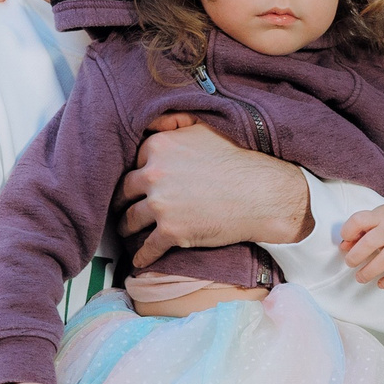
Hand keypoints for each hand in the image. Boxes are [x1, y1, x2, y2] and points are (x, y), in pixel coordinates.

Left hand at [118, 122, 309, 260]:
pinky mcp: (171, 232)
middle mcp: (153, 175)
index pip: (133, 164)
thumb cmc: (237, 159)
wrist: (260, 192)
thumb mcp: (204, 128)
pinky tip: (139, 260)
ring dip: (126, 228)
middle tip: (123, 209)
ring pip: (131, 220)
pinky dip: (141, 256)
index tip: (135, 187)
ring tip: (127, 233)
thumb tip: (154, 123)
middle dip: (123, 202)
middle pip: (125, 192)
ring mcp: (160, 205)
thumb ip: (174, 123)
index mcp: (158, 148)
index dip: (136, 176)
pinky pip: (148, 247)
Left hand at [337, 198, 383, 288]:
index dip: (347, 231)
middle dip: (355, 257)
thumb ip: (362, 229)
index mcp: (382, 216)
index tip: (346, 240)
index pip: (359, 220)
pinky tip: (380, 283)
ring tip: (360, 277)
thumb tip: (344, 247)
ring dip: (367, 273)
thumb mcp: (382, 217)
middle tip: (350, 263)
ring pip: (383, 261)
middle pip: (369, 243)